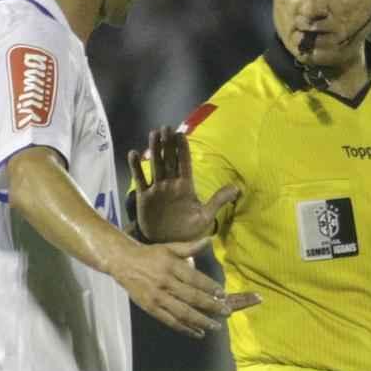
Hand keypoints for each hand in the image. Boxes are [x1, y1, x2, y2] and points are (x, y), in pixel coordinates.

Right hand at [109, 237, 260, 337]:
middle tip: (226, 312)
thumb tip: (209, 239)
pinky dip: (184, 328)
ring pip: (182, 312)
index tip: (223, 294)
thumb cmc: (150, 255)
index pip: (194, 279)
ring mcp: (157, 297)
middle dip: (211, 306)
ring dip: (200, 321)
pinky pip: (170, 321)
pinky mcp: (150, 308)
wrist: (123, 263)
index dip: (210, 287)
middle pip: (191, 297)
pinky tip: (197, 333)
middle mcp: (165, 282)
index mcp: (171, 266)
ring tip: (215, 327)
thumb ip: (190, 247)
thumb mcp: (170, 247)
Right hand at [128, 126, 239, 242]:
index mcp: (186, 186)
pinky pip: (140, 179)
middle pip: (169, 159)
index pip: (184, 163)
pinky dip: (136, 167)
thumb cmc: (188, 230)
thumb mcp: (205, 216)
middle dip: (167, 144)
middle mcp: (171, 183)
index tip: (180, 133)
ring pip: (155, 165)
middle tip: (165, 127)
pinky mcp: (144, 196)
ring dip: (154, 150)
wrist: (169, 244)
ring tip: (152, 134)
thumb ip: (218, 200)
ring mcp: (157, 189)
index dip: (182, 149)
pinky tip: (133, 154)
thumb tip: (237, 188)